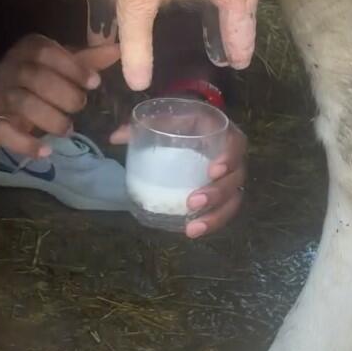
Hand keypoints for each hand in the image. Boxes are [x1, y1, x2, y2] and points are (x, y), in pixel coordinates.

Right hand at [0, 35, 118, 153]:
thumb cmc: (32, 79)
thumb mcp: (57, 65)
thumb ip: (86, 60)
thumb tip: (118, 50)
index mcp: (28, 49)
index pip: (47, 53)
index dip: (73, 68)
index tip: (94, 83)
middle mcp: (10, 68)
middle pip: (36, 78)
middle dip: (64, 95)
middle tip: (80, 107)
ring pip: (22, 104)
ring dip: (50, 119)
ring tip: (67, 129)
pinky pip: (4, 132)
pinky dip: (26, 144)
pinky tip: (45, 151)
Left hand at [110, 120, 246, 237]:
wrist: (194, 128)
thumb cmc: (181, 122)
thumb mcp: (167, 118)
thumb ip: (143, 125)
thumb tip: (115, 138)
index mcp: (223, 134)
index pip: (236, 145)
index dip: (229, 158)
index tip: (212, 171)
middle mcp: (232, 158)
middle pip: (235, 179)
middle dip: (217, 194)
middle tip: (192, 203)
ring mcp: (229, 178)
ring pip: (233, 201)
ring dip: (215, 217)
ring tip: (192, 229)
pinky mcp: (223, 194)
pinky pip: (223, 211)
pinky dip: (211, 223)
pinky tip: (191, 231)